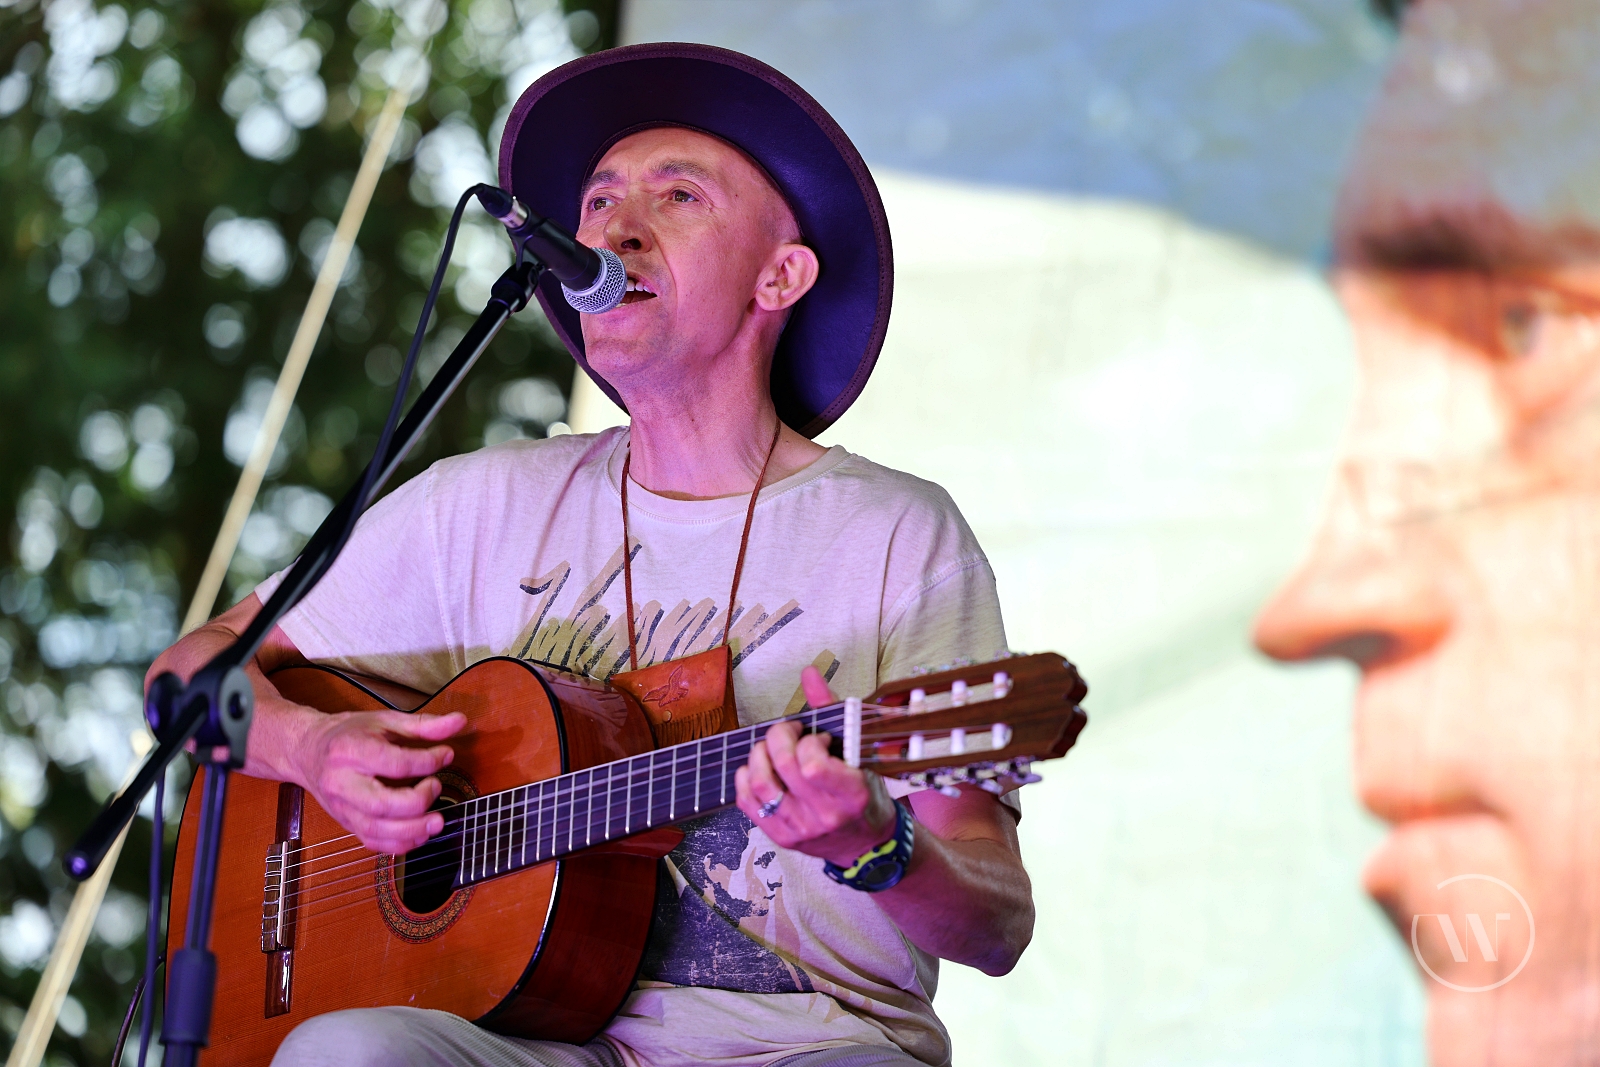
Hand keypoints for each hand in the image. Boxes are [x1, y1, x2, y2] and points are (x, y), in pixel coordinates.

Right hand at [294, 709, 464, 853]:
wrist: (308, 751)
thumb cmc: (349, 734)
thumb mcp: (385, 721)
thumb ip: (424, 724)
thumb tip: (460, 721)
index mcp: (350, 751)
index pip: (394, 763)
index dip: (428, 761)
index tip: (446, 755)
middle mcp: (342, 783)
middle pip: (382, 805)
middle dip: (418, 802)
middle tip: (437, 786)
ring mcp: (342, 808)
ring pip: (377, 831)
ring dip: (413, 831)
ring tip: (437, 820)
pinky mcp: (346, 824)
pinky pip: (373, 843)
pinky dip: (400, 844)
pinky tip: (420, 832)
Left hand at [734, 666, 896, 864]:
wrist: (865, 845)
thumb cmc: (864, 795)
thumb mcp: (859, 753)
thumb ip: (831, 711)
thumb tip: (809, 674)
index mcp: (850, 794)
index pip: (812, 766)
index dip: (807, 742)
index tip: (817, 738)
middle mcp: (824, 815)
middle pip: (782, 766)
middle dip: (779, 736)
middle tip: (789, 732)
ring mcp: (799, 829)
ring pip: (760, 783)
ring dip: (758, 755)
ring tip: (771, 749)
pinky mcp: (781, 836)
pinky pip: (747, 802)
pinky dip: (745, 777)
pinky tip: (760, 767)